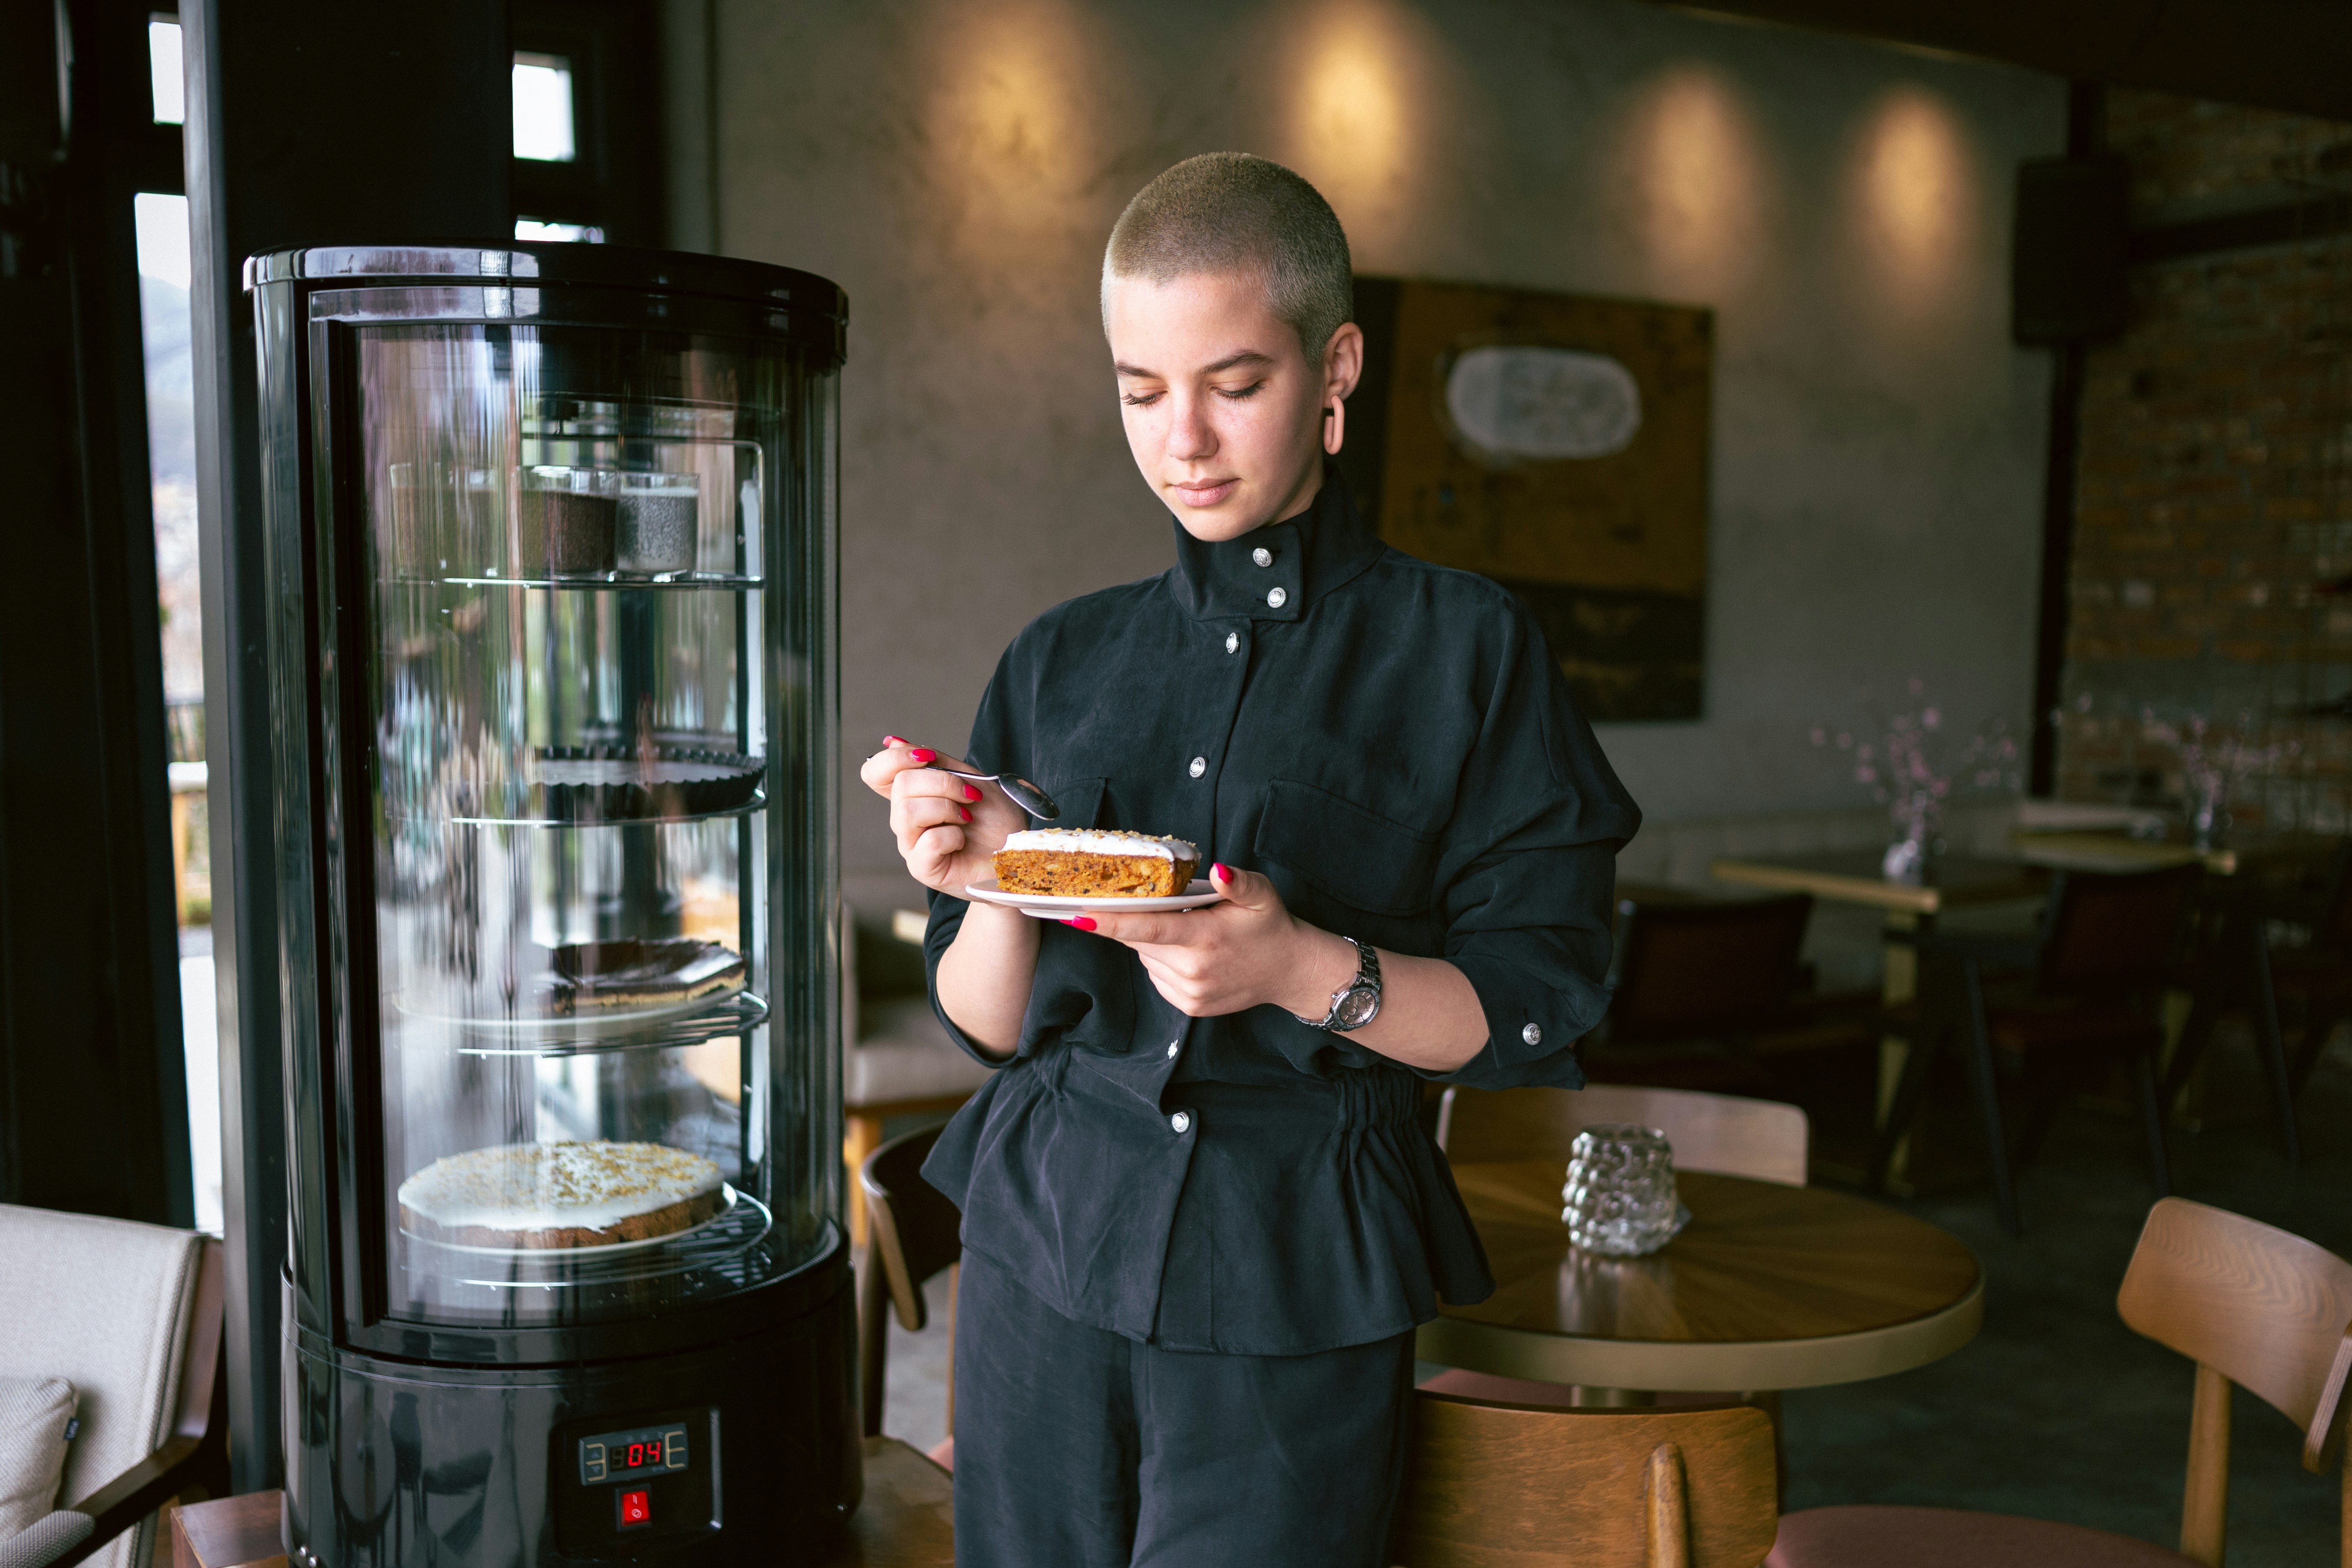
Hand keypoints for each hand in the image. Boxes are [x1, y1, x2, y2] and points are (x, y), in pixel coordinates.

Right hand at [859, 737, 1028, 897]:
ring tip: (966, 818)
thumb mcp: (970, 778)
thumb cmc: (996, 819)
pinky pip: (929, 840)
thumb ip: (935, 761)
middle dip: (943, 782)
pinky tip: (963, 841)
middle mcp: (904, 820)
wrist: (1019, 852)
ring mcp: (911, 845)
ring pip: (908, 812)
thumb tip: (893, 741)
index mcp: (912, 796)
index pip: (875, 773)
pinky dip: (954, 836)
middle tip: (969, 795)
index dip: (894, 759)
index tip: (928, 758)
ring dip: (948, 808)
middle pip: (901, 785)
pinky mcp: (922, 868)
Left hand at [1072, 863, 1357, 1018]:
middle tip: (1155, 903)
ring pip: (1146, 958)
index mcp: (1204, 939)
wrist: (1290, 971)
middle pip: (1139, 940)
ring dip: (1153, 941)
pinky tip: (1190, 951)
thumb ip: (1235, 881)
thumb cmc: (1271, 926)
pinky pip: (1157, 976)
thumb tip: (1215, 870)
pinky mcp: (1189, 1006)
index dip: (1109, 922)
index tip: (1076, 915)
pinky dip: (1162, 960)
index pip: (1146, 928)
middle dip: (1138, 920)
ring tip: (1188, 930)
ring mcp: (1190, 992)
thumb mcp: (1260, 893)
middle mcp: (1193, 970)